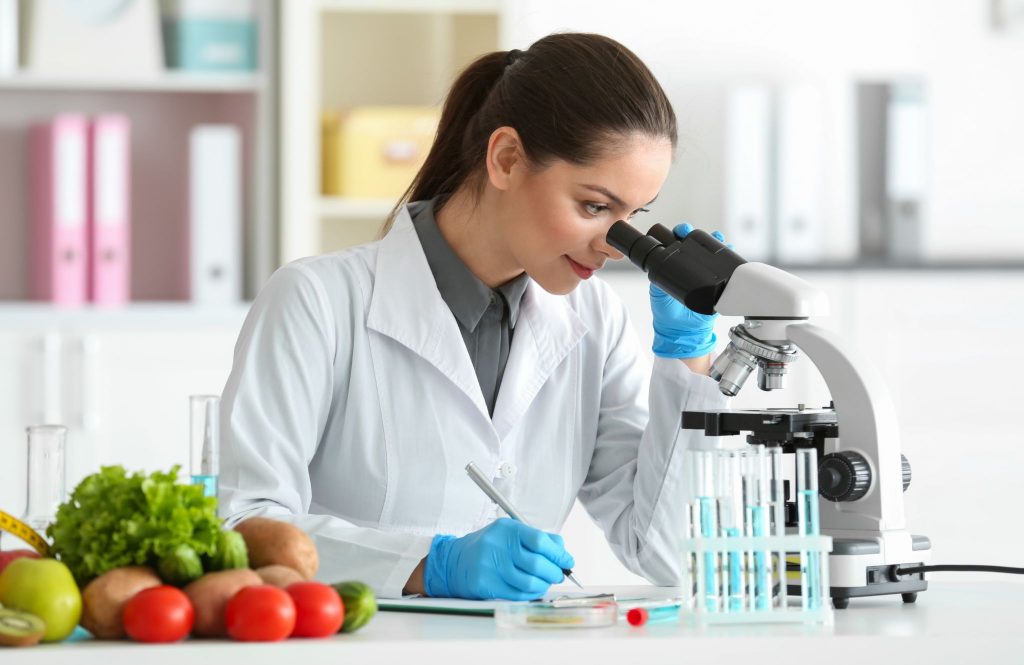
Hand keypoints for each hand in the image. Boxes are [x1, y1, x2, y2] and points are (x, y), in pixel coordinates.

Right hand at [423, 518, 574, 599]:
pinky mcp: (485, 584)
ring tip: (546, 583)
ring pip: (528, 582)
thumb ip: (538, 538)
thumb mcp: (511, 533)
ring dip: (543, 585)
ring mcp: (489, 566)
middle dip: (554, 572)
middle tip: (558, 575)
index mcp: (507, 529)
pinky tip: (533, 589)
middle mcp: (497, 545)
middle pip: (537, 564)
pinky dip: (530, 594)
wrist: (455, 561)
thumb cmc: (490, 547)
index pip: (540, 541)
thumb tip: (563, 552)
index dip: (559, 554)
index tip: (568, 562)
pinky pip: (517, 593)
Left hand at [649, 223, 727, 358]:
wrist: (683, 331)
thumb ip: (659, 279)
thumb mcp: (658, 292)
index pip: (676, 244)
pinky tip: (730, 248)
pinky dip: (728, 255)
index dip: (678, 235)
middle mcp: (689, 267)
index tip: (679, 231)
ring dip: (714, 241)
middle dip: (693, 234)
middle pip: (693, 243)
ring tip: (716, 236)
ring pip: (710, 251)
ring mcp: (704, 273)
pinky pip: (725, 266)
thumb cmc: (667, 312)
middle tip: (690, 232)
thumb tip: (659, 263)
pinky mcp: (718, 282)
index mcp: (672, 266)